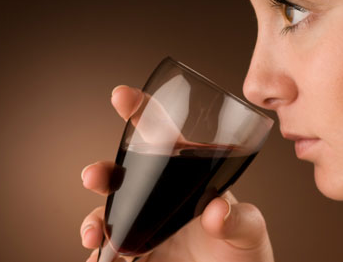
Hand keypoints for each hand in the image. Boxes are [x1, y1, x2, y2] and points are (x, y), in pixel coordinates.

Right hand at [80, 85, 274, 261]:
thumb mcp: (249, 229)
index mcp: (187, 172)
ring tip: (93, 235)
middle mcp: (161, 193)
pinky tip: (99, 256)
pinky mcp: (139, 251)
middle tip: (92, 176)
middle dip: (103, 171)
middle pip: (125, 173)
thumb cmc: (244, 250)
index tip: (122, 96)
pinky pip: (112, 249)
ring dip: (95, 218)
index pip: (161, 134)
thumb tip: (215, 211)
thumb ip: (237, 219)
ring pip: (111, 212)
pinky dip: (100, 252)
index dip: (140, 111)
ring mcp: (147, 221)